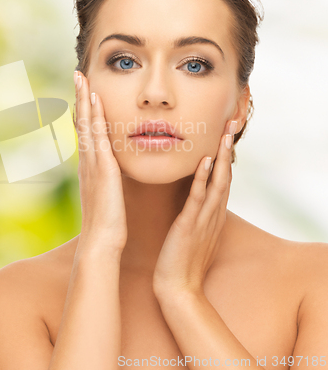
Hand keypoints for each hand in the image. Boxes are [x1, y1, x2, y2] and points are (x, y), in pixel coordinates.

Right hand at [74, 71, 127, 251]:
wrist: (101, 240)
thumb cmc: (107, 221)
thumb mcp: (105, 195)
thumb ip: (106, 180)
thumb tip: (109, 172)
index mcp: (90, 166)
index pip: (86, 132)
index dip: (84, 110)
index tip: (85, 91)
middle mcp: (87, 160)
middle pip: (82, 122)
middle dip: (80, 97)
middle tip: (78, 75)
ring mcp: (92, 162)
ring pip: (86, 124)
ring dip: (84, 99)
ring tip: (82, 77)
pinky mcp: (101, 166)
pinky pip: (97, 135)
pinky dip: (94, 115)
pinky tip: (95, 98)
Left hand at [152, 120, 237, 300]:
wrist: (178, 287)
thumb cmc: (181, 258)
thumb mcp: (193, 231)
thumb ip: (196, 213)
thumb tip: (193, 197)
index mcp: (212, 213)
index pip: (222, 178)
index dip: (225, 155)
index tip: (225, 132)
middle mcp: (213, 213)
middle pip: (226, 174)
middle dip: (228, 148)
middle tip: (232, 123)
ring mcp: (204, 219)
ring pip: (217, 182)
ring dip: (221, 157)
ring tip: (224, 133)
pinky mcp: (190, 225)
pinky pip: (198, 198)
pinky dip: (203, 178)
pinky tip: (205, 161)